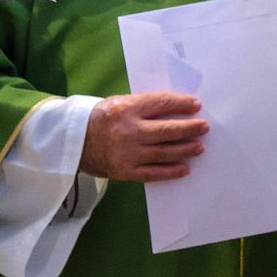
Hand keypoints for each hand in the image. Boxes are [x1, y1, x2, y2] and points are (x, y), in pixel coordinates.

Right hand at [80, 92, 207, 181]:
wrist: (72, 140)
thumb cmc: (102, 118)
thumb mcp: (121, 104)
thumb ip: (146, 106)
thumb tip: (179, 109)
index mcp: (126, 109)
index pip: (161, 103)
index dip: (181, 104)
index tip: (196, 105)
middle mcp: (127, 131)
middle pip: (167, 130)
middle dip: (189, 129)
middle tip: (204, 127)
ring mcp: (126, 153)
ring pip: (164, 152)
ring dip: (186, 150)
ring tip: (199, 147)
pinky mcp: (124, 171)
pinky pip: (153, 173)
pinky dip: (171, 171)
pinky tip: (185, 168)